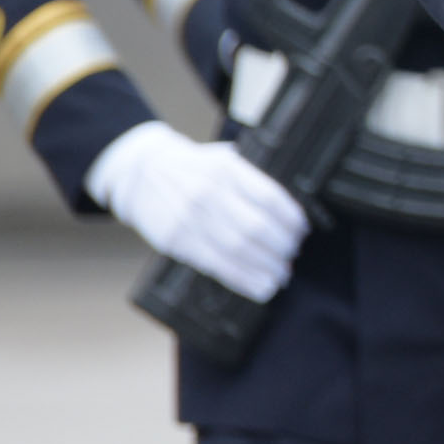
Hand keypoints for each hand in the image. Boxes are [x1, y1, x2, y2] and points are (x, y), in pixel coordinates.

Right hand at [88, 125, 306, 300]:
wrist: (141, 172)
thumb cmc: (193, 167)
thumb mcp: (225, 157)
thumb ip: (254, 176)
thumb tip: (292, 204)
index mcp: (228, 169)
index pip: (269, 198)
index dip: (291, 220)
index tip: (302, 231)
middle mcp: (210, 193)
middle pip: (256, 228)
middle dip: (282, 247)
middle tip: (293, 254)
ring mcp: (191, 219)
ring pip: (237, 251)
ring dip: (266, 268)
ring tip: (281, 275)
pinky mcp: (177, 241)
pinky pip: (215, 266)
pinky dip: (243, 280)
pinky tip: (261, 286)